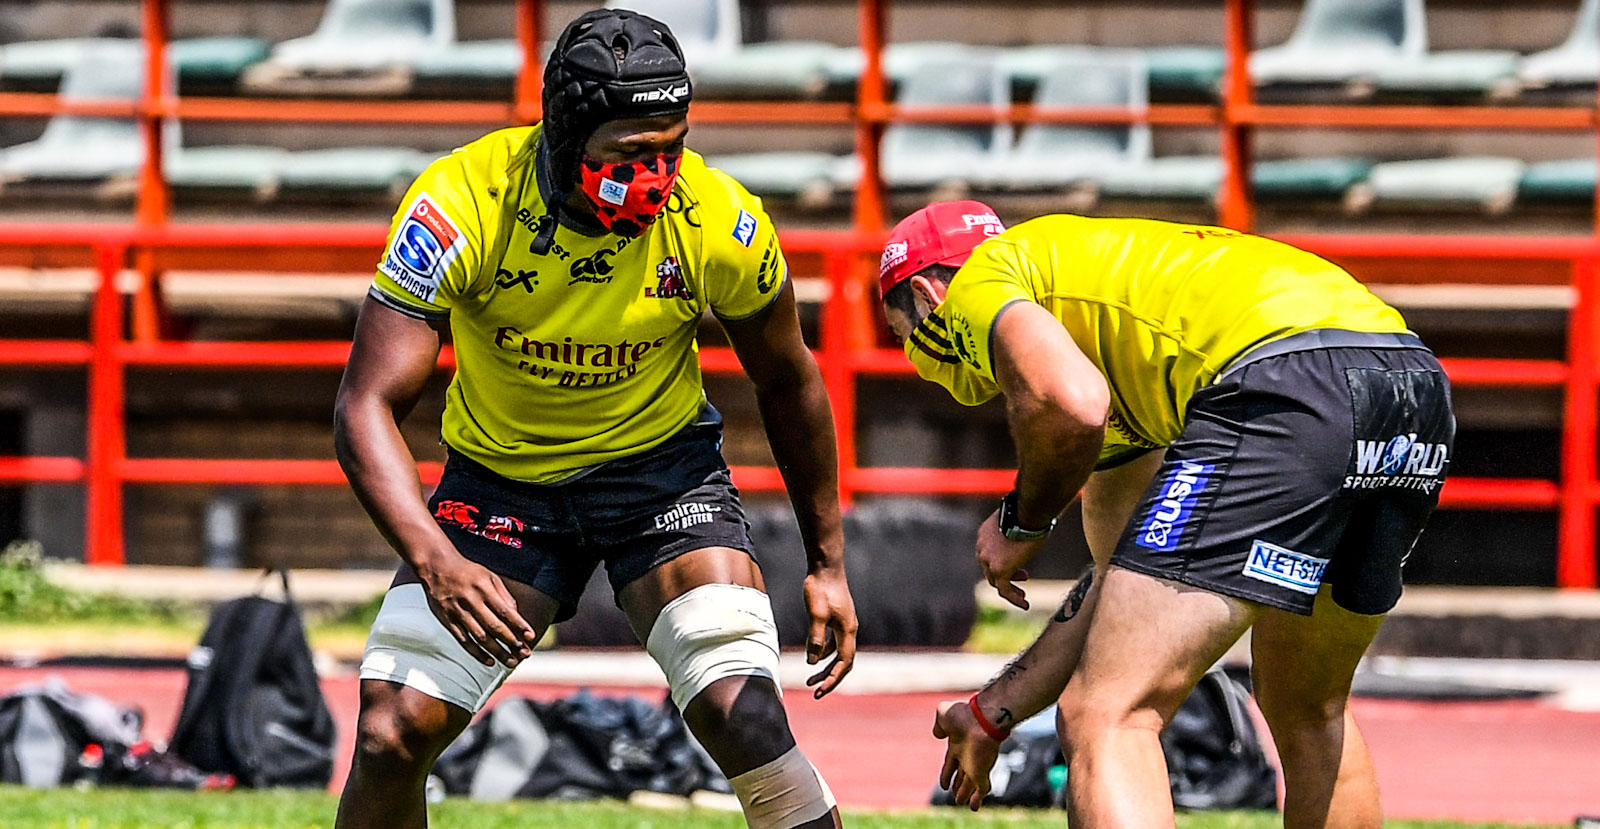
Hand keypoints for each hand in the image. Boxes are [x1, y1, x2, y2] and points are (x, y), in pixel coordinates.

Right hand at [416, 551, 535, 668]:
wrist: (436, 568)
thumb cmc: (467, 572)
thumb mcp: (489, 576)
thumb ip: (503, 595)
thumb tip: (516, 614)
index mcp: (483, 588)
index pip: (505, 610)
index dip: (519, 625)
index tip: (530, 636)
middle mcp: (471, 601)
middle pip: (494, 626)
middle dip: (511, 642)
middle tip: (524, 653)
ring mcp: (458, 612)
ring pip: (480, 637)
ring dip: (497, 652)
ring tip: (510, 661)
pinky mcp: (447, 621)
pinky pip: (464, 641)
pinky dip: (477, 653)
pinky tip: (489, 661)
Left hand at [802, 563, 857, 698]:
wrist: (826, 566)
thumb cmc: (820, 588)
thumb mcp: (815, 615)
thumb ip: (815, 638)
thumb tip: (812, 662)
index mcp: (847, 631)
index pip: (843, 663)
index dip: (832, 679)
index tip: (819, 692)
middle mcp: (850, 630)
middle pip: (844, 662)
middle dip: (830, 679)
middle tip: (815, 692)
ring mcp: (845, 624)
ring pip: (838, 654)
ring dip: (825, 668)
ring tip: (809, 679)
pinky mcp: (838, 619)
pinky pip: (834, 643)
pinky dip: (824, 653)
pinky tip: (811, 655)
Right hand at [933, 700, 1003, 810]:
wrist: (982, 718)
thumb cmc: (964, 714)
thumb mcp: (943, 714)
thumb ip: (939, 725)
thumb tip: (937, 735)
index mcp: (957, 743)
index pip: (951, 762)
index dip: (946, 773)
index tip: (943, 784)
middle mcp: (967, 755)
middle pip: (961, 774)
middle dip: (958, 784)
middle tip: (955, 795)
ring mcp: (976, 764)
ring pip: (970, 783)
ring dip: (964, 793)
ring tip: (960, 802)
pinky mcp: (982, 771)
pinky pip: (981, 788)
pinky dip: (977, 798)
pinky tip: (974, 806)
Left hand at [976, 509, 1044, 609]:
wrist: (1027, 512)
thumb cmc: (1028, 512)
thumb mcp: (1017, 520)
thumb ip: (1016, 528)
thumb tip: (1029, 525)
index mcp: (984, 534)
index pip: (989, 553)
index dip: (1003, 560)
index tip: (1018, 562)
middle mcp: (982, 547)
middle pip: (990, 568)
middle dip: (1008, 573)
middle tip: (1024, 575)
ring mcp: (988, 559)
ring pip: (995, 581)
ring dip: (1010, 588)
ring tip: (1023, 595)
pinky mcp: (999, 569)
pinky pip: (1004, 589)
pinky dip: (1013, 598)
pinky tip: (1025, 604)